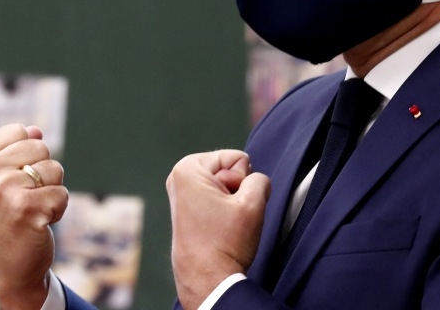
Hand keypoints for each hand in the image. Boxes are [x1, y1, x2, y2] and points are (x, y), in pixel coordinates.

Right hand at [0, 124, 67, 309]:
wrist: (8, 266)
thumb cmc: (7, 216)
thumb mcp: (2, 178)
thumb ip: (16, 149)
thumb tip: (36, 129)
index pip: (20, 131)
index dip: (26, 156)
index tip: (10, 181)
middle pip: (40, 146)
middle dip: (41, 172)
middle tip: (23, 198)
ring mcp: (1, 190)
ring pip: (54, 169)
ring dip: (50, 191)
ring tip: (30, 210)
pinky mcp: (25, 208)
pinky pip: (62, 193)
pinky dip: (58, 209)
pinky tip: (38, 223)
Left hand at [166, 150, 270, 309]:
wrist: (208, 281)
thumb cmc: (225, 245)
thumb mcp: (253, 203)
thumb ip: (261, 178)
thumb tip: (256, 180)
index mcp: (188, 168)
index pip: (238, 158)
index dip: (243, 181)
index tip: (232, 205)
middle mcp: (179, 177)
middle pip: (230, 169)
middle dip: (237, 190)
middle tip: (229, 215)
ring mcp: (182, 194)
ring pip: (226, 185)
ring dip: (232, 202)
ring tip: (224, 223)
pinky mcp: (187, 208)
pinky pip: (217, 198)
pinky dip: (224, 211)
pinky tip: (219, 228)